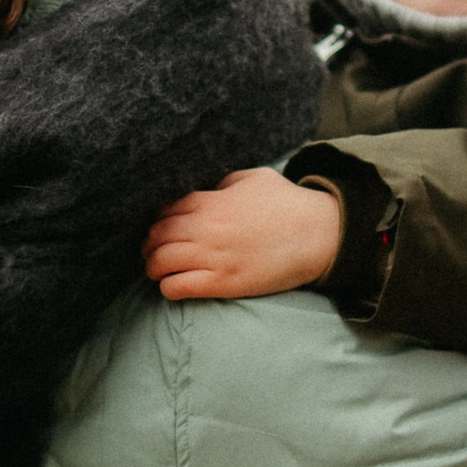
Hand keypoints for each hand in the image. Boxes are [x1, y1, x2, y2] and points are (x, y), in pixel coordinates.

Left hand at [143, 166, 343, 300]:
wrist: (318, 234)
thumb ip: (226, 181)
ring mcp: (213, 257)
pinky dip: (168, 288)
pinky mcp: (223, 283)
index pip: (164, 210)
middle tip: (151, 251)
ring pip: (159, 262)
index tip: (160, 228)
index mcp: (211, 201)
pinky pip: (177, 287)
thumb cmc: (289, 204)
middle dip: (149, 244)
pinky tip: (173, 286)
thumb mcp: (255, 178)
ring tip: (157, 271)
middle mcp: (205, 228)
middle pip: (156, 236)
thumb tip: (210, 187)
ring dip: (153, 267)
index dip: (157, 221)